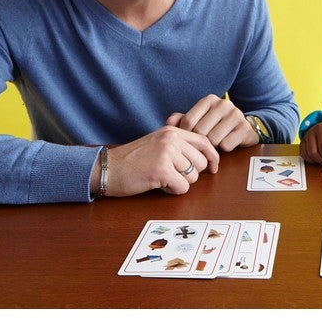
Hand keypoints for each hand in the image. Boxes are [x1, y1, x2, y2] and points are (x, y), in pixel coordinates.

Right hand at [93, 125, 219, 196]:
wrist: (108, 168)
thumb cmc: (132, 160)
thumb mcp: (158, 143)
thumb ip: (179, 145)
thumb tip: (205, 158)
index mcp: (172, 131)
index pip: (204, 142)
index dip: (212, 157)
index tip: (214, 168)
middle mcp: (172, 139)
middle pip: (200, 163)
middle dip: (190, 174)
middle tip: (171, 174)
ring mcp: (167, 153)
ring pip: (192, 177)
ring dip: (179, 183)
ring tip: (161, 177)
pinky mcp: (161, 170)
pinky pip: (182, 187)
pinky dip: (172, 190)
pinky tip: (158, 184)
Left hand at [166, 94, 259, 150]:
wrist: (243, 127)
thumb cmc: (216, 125)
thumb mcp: (198, 120)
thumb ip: (181, 120)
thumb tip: (168, 122)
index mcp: (209, 100)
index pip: (189, 121)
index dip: (186, 134)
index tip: (190, 138)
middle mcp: (223, 104)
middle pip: (201, 131)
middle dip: (200, 141)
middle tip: (204, 143)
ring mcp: (236, 115)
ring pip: (213, 140)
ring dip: (213, 145)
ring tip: (216, 141)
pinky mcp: (244, 128)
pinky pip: (226, 145)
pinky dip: (224, 149)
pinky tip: (227, 142)